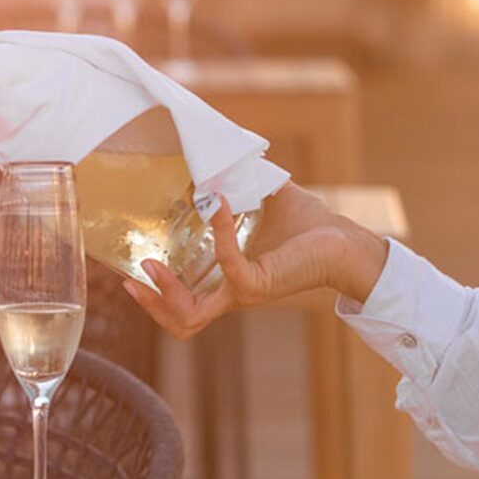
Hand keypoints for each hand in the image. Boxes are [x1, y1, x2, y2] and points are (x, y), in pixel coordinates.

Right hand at [121, 183, 387, 339]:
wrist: (346, 241)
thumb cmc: (310, 226)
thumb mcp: (263, 202)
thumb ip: (238, 185)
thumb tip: (214, 156)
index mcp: (231, 280)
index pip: (187, 304)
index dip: (158, 296)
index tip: (136, 270)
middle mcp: (235, 292)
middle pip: (183, 322)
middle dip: (153, 307)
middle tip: (132, 280)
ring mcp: (245, 291)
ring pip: (193, 314)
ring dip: (168, 292)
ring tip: (150, 265)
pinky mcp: (259, 282)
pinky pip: (227, 262)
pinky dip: (218, 232)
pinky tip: (215, 205)